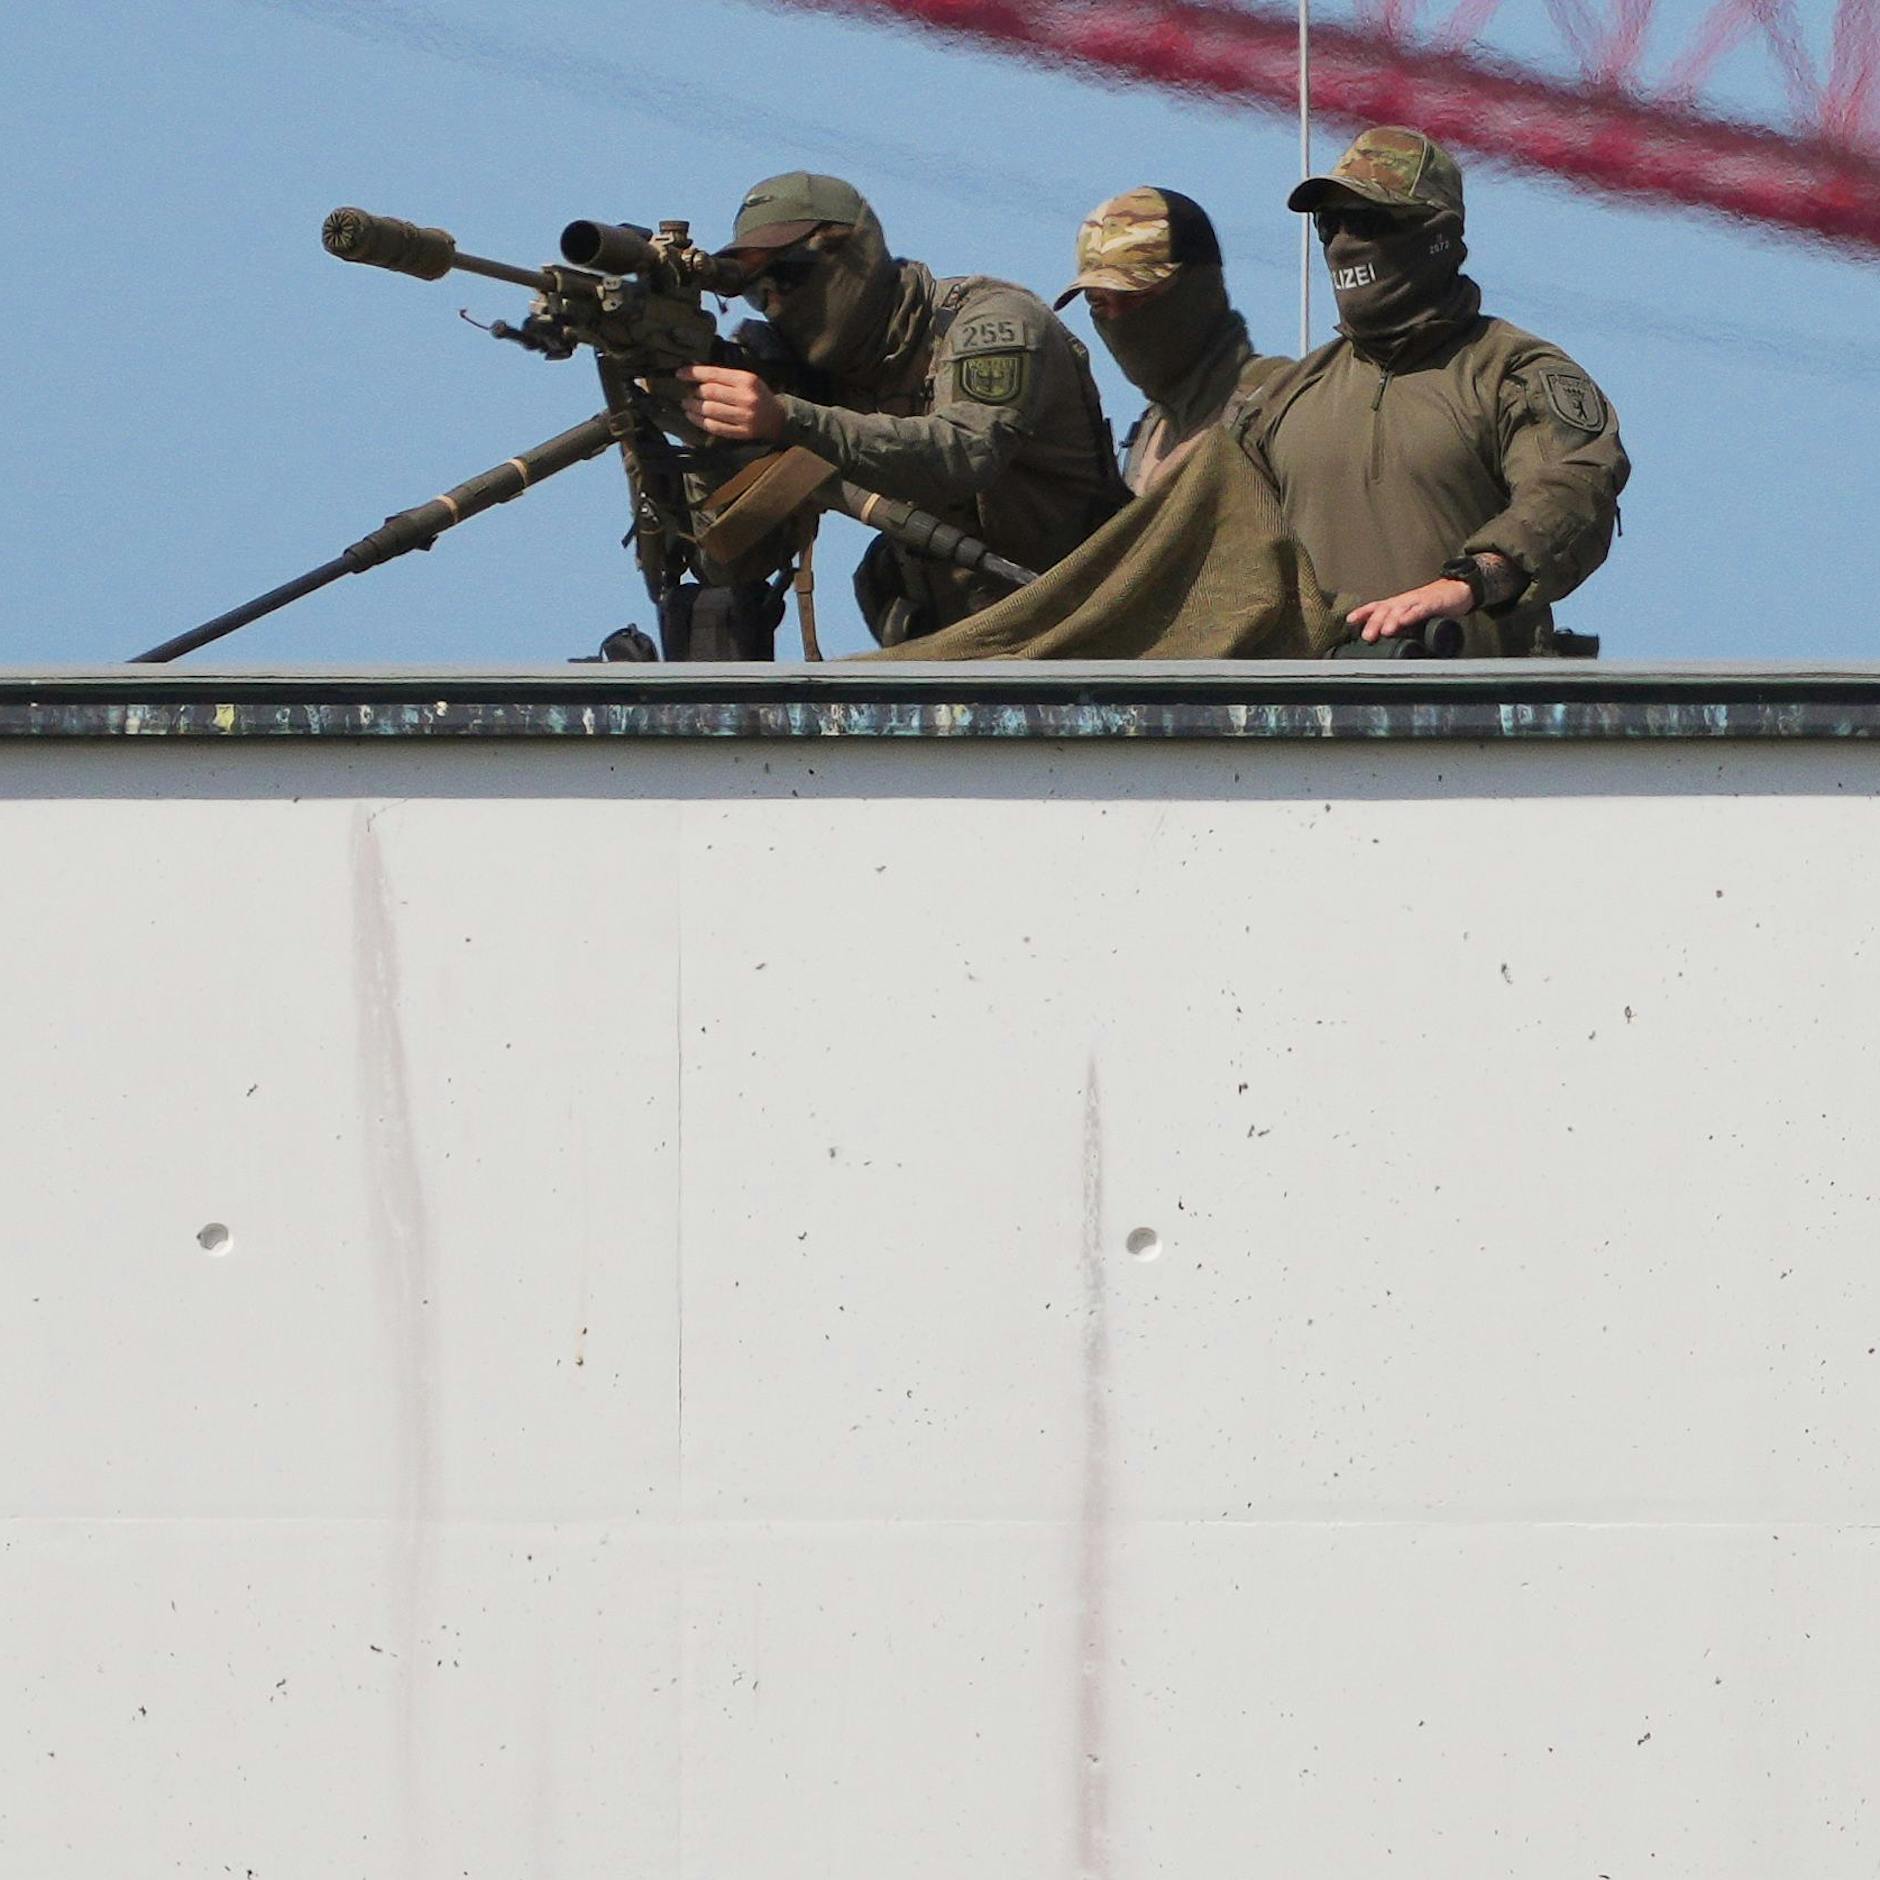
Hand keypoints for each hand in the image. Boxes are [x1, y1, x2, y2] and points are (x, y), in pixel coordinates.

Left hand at [677, 364, 785, 442]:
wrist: (779, 419)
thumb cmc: (759, 395)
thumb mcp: (746, 379)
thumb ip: (724, 377)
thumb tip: (695, 371)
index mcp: (747, 380)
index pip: (714, 374)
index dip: (693, 373)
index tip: (679, 373)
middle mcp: (746, 398)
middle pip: (710, 393)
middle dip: (693, 392)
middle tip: (686, 393)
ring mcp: (744, 417)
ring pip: (711, 411)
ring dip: (694, 407)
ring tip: (686, 404)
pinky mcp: (742, 433)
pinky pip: (716, 427)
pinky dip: (701, 422)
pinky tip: (693, 417)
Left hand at [1346, 577, 1474, 642]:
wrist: (1457, 589)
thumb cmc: (1431, 604)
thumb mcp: (1410, 615)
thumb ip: (1399, 627)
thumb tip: (1384, 643)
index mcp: (1396, 605)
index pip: (1376, 607)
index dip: (1362, 613)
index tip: (1349, 621)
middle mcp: (1403, 602)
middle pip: (1384, 610)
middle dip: (1374, 623)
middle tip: (1366, 637)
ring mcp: (1417, 602)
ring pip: (1400, 610)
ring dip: (1390, 621)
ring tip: (1384, 632)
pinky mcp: (1432, 604)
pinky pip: (1420, 609)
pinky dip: (1411, 615)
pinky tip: (1405, 622)